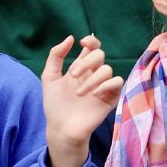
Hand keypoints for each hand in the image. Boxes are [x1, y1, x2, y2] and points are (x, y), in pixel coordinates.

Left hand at [40, 34, 120, 166]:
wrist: (61, 127)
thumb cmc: (54, 104)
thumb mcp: (49, 77)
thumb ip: (56, 55)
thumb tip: (71, 38)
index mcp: (81, 67)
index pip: (92, 48)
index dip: (91, 41)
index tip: (83, 43)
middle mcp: (93, 74)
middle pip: (99, 55)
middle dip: (86, 62)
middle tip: (73, 75)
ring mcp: (102, 86)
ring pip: (107, 69)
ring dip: (92, 78)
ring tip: (79, 93)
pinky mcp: (110, 98)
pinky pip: (117, 82)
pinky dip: (107, 85)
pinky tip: (94, 94)